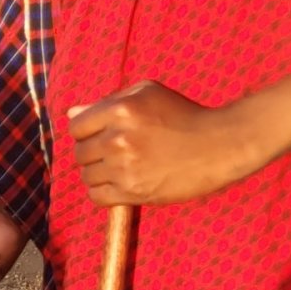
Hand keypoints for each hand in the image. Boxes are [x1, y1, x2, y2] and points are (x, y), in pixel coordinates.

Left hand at [68, 81, 257, 204]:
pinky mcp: (133, 192)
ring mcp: (124, 167)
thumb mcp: (147, 93)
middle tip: (114, 153)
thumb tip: (72, 113)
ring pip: (87, 176)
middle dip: (93, 153)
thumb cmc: (183, 114)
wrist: (218, 145)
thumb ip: (108, 100)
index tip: (100, 135)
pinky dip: (103, 193)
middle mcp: (118, 139)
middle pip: (80, 153)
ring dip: (99, 173)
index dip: (86, 132)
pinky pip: (97, 197)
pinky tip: (119, 184)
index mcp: (120, 110)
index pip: (76, 127)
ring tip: (120, 168)